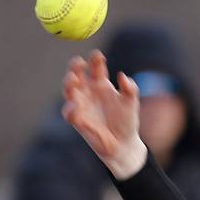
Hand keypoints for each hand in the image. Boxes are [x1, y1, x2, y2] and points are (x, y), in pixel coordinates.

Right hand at [62, 50, 147, 178]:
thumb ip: (130, 89)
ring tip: (73, 79)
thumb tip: (122, 76)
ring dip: (68, 83)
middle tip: (79, 63)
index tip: (98, 56)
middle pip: (77, 73)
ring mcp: (81, 104)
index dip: (95, 59)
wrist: (123, 144)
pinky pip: (69, 112)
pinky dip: (70, 108)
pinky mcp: (77, 120)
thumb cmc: (127, 121)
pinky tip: (75, 106)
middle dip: (75, 66)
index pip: (95, 66)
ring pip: (68, 90)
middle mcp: (88, 91)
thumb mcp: (131, 103)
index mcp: (101, 83)